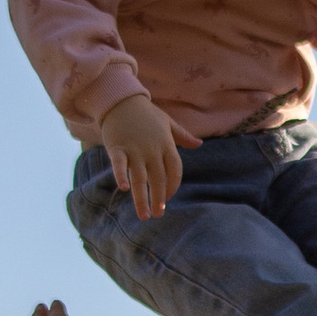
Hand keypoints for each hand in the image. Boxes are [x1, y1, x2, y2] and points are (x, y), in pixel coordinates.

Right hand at [100, 95, 182, 219]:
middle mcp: (152, 149)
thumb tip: (199, 144)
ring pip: (140, 178)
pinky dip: (121, 175)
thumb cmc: (145, 113)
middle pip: (158, 178)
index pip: (175, 170)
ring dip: (143, 198)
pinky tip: (123, 189)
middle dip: (159, 198)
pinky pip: (120, 164)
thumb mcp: (168, 123)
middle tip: (158, 215)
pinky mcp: (117, 147)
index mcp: (166, 144)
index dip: (173, 186)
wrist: (121, 99)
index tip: (168, 198)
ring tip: (144, 216)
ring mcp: (135, 149)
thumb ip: (183, 136)